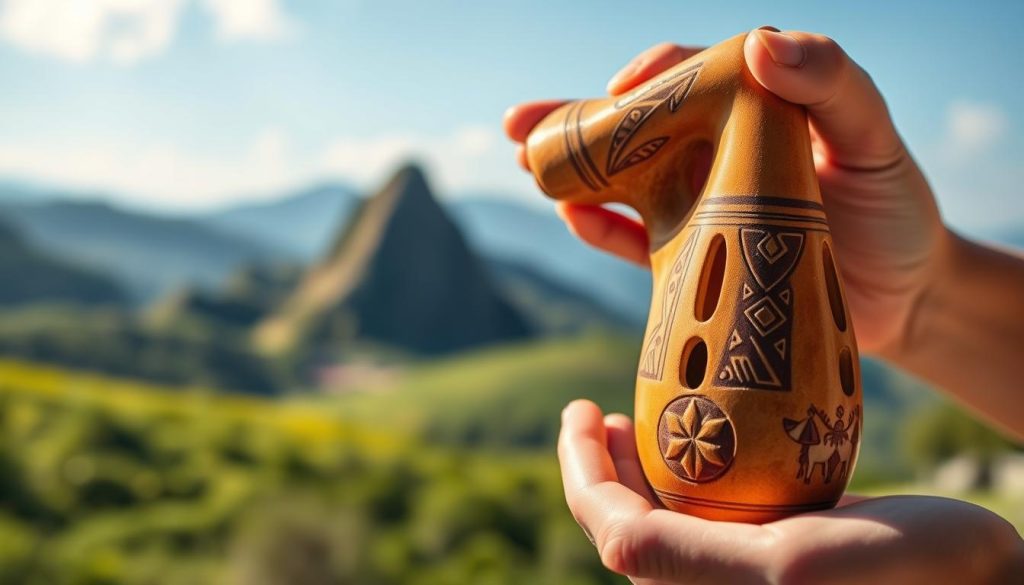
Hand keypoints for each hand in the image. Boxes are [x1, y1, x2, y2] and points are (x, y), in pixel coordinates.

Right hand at [504, 29, 947, 353]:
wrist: (904, 300)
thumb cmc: (895, 211)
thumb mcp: (873, 140)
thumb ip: (831, 83)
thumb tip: (758, 43)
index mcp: (753, 107)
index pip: (690, 75)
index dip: (648, 78)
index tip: (621, 93)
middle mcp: (715, 148)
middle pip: (634, 125)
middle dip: (574, 119)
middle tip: (520, 124)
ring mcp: (698, 202)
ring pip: (621, 177)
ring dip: (571, 169)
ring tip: (526, 163)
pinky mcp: (692, 255)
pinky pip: (634, 237)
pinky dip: (600, 227)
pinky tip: (570, 215)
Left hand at [558, 400, 1022, 584]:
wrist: (989, 580)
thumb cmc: (899, 576)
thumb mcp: (783, 567)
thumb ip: (682, 560)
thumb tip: (609, 544)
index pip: (614, 532)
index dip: (581, 473)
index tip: (580, 407)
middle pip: (633, 522)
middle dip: (605, 466)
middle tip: (601, 410)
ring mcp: (751, 569)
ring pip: (670, 513)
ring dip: (645, 464)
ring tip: (635, 416)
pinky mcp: (785, 548)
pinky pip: (715, 508)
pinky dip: (695, 468)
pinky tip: (705, 433)